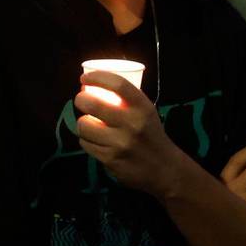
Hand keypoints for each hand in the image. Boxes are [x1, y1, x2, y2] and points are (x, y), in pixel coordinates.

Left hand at [74, 71, 188, 199]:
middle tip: (81, 100)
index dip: (97, 77)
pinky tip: (94, 140)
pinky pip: (86, 144)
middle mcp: (131, 124)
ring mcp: (120, 143)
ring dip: (83, 122)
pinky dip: (86, 140)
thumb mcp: (146, 112)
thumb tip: (96, 85)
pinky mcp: (110, 160)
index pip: (117, 84)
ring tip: (89, 123)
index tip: (85, 77)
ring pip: (84, 126)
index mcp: (142, 108)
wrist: (164, 169)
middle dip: (80, 99)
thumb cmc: (151, 134)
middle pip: (93, 104)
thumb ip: (127, 100)